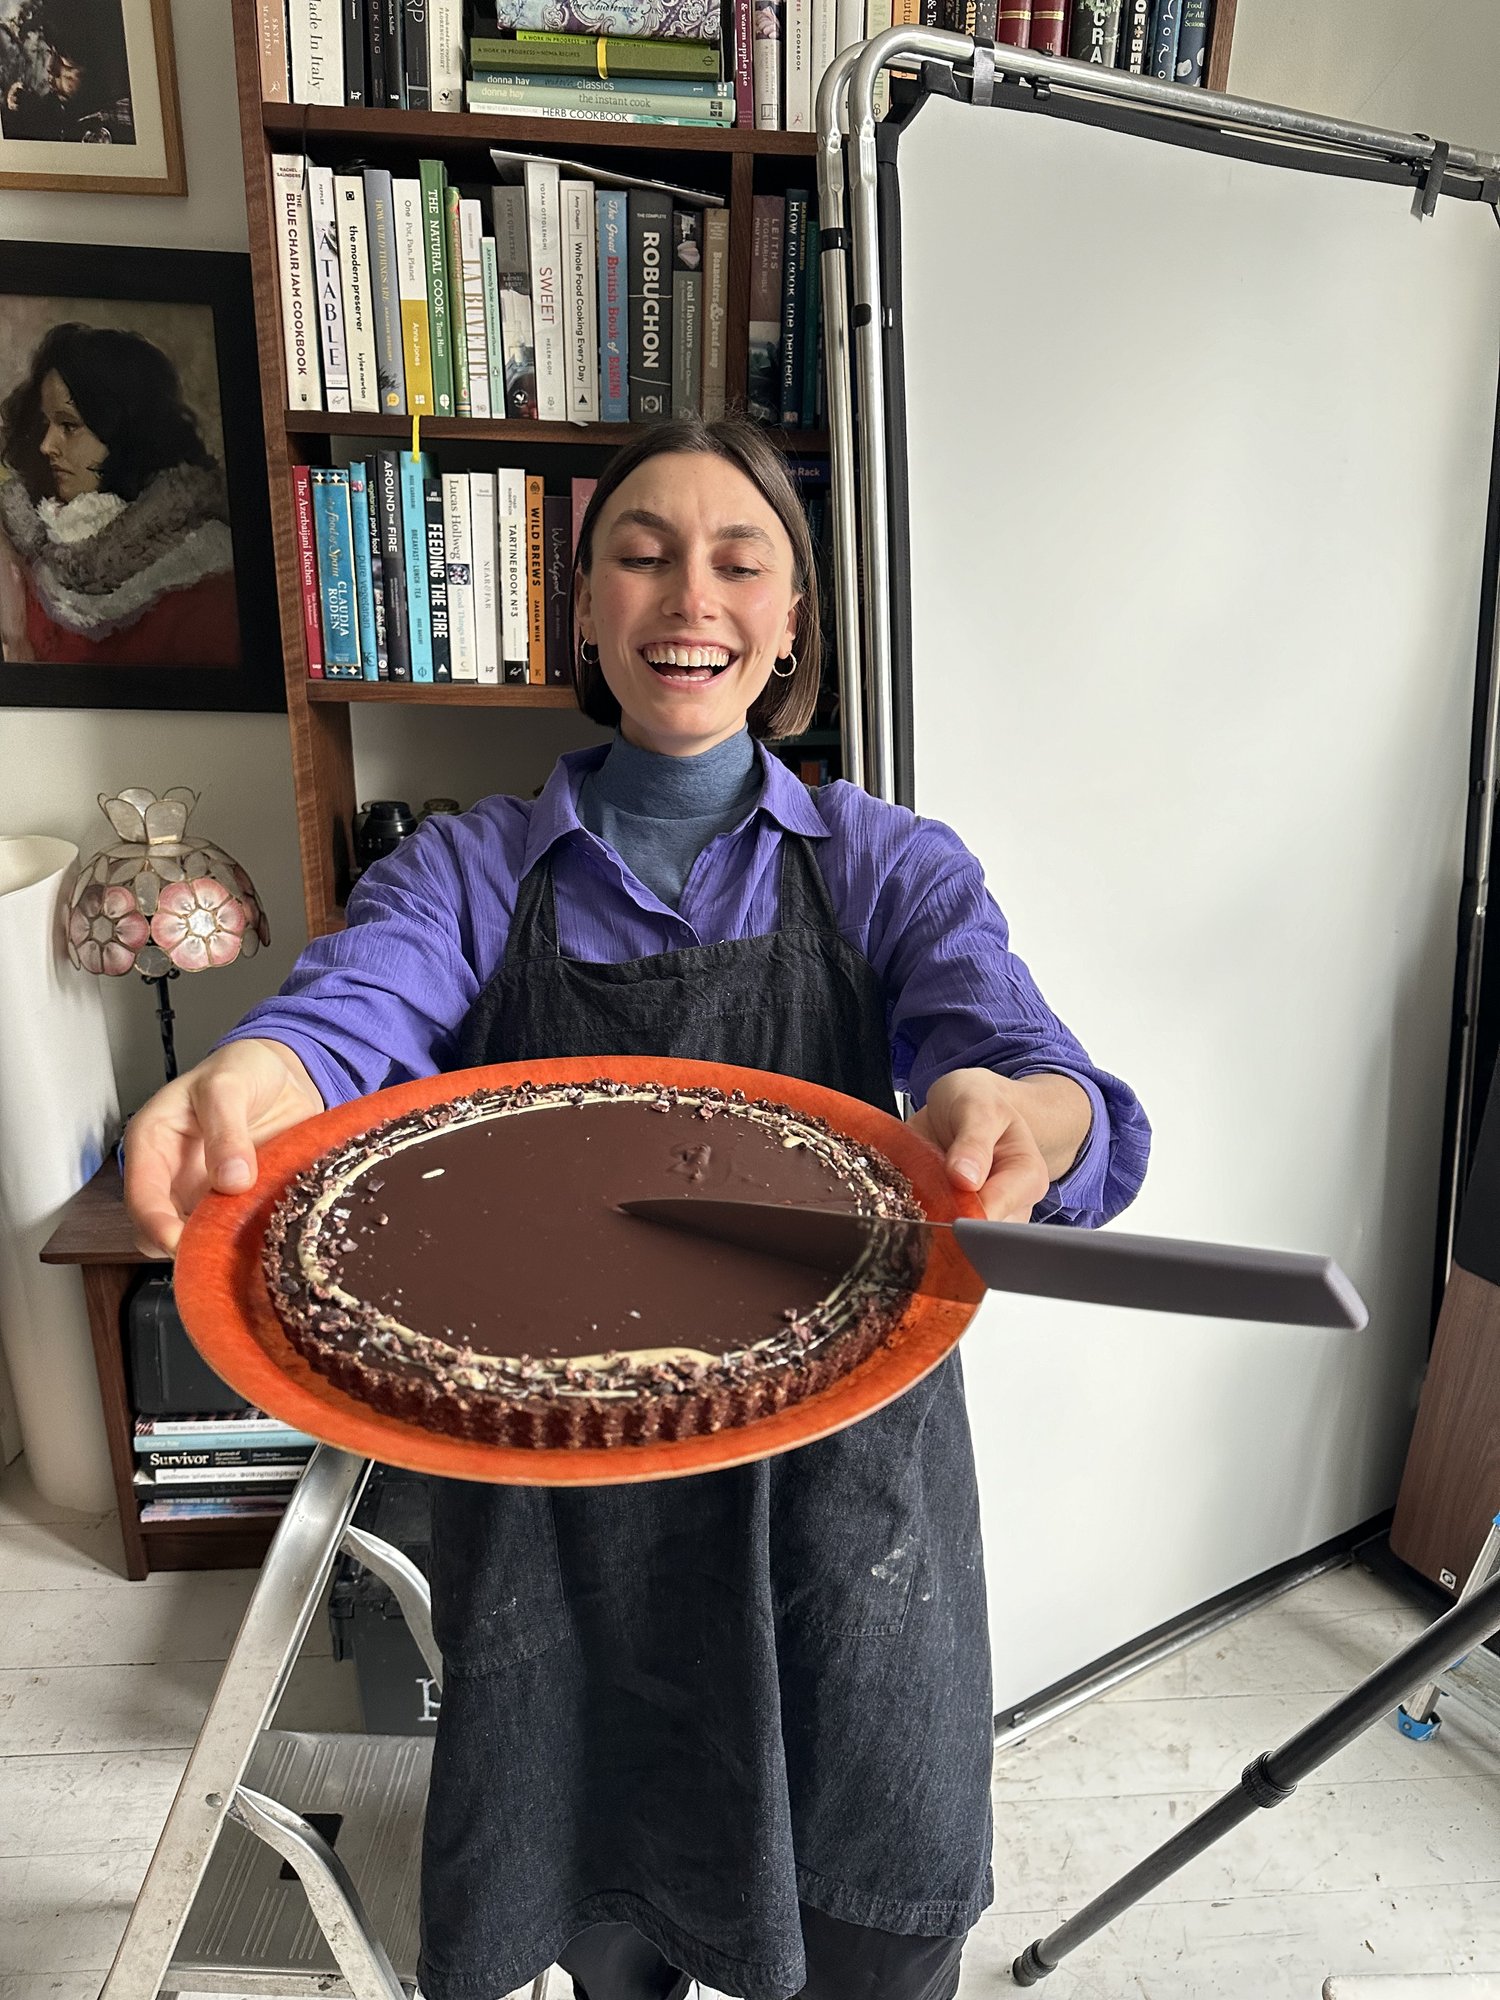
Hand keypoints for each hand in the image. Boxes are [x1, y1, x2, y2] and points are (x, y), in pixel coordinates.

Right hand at [124, 1038, 324, 1257]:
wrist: (282, 1073)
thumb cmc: (242, 1069)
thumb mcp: (227, 1086)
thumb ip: (226, 1130)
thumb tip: (230, 1180)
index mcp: (152, 1144)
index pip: (141, 1197)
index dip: (155, 1225)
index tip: (179, 1242)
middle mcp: (172, 1176)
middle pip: (161, 1230)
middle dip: (186, 1243)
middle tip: (221, 1244)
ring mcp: (203, 1193)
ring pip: (197, 1238)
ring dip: (218, 1244)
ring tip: (249, 1235)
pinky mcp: (234, 1202)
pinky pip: (233, 1233)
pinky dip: (246, 1238)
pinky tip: (267, 1230)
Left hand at [908, 1068, 1079, 1222]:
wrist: (963, 1104)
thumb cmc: (979, 1102)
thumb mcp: (977, 1105)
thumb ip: (973, 1141)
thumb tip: (966, 1180)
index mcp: (1027, 1179)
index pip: (997, 1214)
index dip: (964, 1215)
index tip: (936, 1204)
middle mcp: (1009, 1207)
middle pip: (977, 1236)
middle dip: (943, 1221)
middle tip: (915, 1197)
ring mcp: (980, 1217)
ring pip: (953, 1239)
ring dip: (926, 1221)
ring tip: (910, 1193)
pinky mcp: (952, 1219)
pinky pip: (931, 1230)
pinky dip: (914, 1217)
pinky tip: (906, 1199)